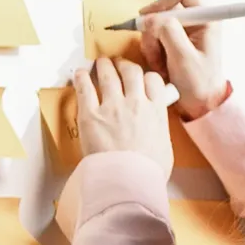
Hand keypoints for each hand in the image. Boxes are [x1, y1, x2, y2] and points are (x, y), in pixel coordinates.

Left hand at [74, 57, 173, 178]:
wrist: (128, 181)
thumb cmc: (148, 172)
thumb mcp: (165, 150)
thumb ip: (160, 133)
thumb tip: (157, 132)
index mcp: (155, 111)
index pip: (153, 81)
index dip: (146, 76)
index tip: (142, 78)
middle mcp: (135, 103)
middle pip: (131, 72)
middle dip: (124, 65)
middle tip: (119, 65)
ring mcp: (112, 107)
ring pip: (108, 74)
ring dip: (103, 65)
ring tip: (99, 62)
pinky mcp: (90, 115)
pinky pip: (84, 88)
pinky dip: (81, 77)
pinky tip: (79, 74)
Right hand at [140, 0, 227, 121]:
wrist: (201, 103)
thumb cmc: (199, 84)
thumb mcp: (183, 58)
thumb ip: (167, 32)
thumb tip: (149, 17)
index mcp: (207, 17)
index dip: (163, 1)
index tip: (151, 20)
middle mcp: (197, 18)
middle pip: (164, 6)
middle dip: (154, 29)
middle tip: (156, 52)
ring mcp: (185, 28)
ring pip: (155, 22)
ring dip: (152, 43)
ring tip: (160, 64)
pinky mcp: (175, 38)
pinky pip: (154, 35)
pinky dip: (152, 49)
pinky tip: (161, 65)